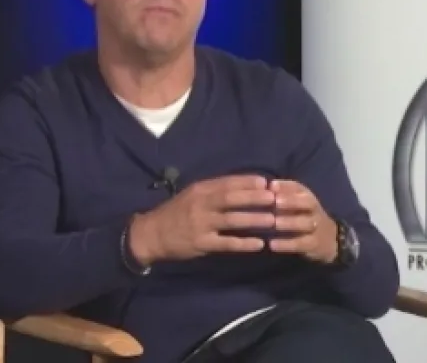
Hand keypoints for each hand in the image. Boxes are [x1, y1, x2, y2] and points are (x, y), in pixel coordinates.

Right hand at [129, 174, 275, 263]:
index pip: (227, 182)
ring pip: (232, 220)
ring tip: (273, 220)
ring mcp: (201, 224)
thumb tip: (244, 186)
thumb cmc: (176, 212)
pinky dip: (244, 243)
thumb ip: (214, 191)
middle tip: (275, 198)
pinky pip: (226, 243)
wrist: (151, 234)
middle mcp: (201, 204)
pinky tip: (259, 245)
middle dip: (255, 198)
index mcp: (200, 190)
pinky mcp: (201, 243)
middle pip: (232, 199)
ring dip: (254, 219)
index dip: (248, 182)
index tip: (267, 182)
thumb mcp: (192, 195)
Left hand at [267, 180, 337, 263]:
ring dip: (290, 222)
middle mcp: (314, 209)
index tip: (271, 186)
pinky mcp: (313, 244)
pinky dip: (287, 244)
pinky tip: (272, 245)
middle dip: (292, 201)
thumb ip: (280, 195)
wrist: (329, 239)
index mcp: (307, 196)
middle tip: (276, 202)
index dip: (286, 186)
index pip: (298, 187)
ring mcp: (316, 227)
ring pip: (306, 223)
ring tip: (275, 223)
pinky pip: (301, 243)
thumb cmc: (303, 216)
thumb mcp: (295, 203)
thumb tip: (261, 186)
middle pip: (308, 202)